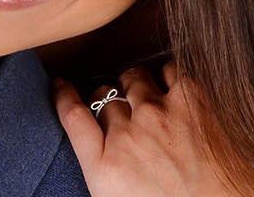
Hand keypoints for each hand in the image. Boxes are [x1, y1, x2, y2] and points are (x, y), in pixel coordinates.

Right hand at [52, 63, 242, 195]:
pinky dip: (170, 75)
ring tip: (149, 91)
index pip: (73, 118)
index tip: (61, 86)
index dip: (64, 97)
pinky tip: (176, 83)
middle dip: (109, 97)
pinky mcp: (192, 99)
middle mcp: (126, 135)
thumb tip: (106, 158)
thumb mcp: (123, 196)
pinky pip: (170, 70)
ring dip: (137, 83)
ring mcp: (157, 114)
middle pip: (104, 98)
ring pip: (134, 79)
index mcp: (104, 168)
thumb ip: (108, 172)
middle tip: (121, 103)